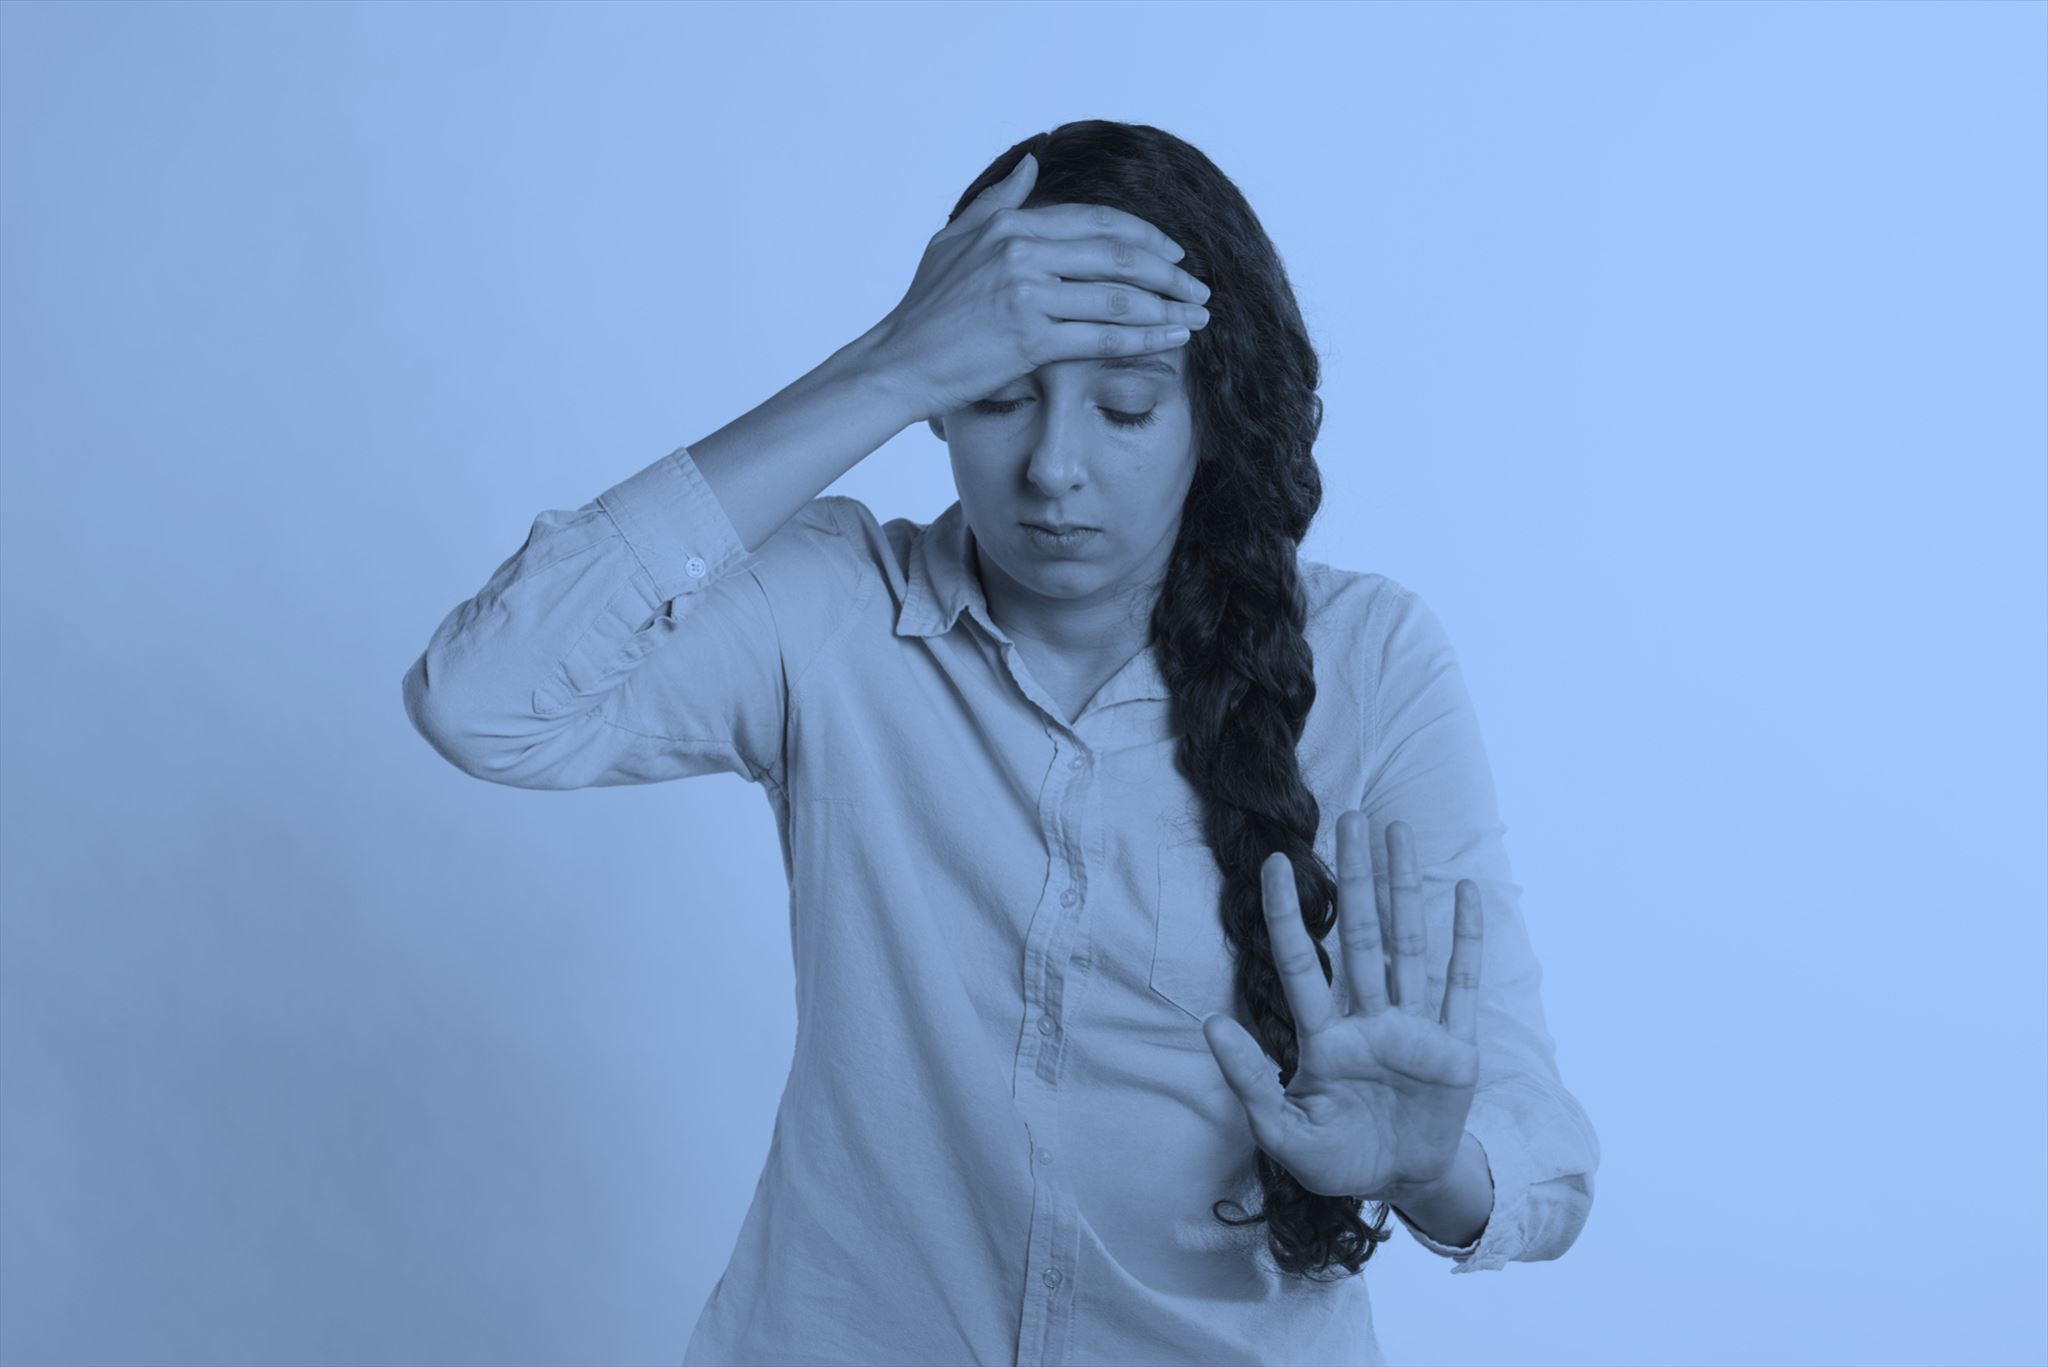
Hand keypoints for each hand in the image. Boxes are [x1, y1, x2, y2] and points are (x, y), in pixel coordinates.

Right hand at [864, 151, 1212, 423]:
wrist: (898, 363)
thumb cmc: (924, 310)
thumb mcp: (953, 240)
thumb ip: (999, 201)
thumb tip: (1034, 163)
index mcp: (1010, 225)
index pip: (1096, 221)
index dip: (1145, 236)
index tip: (1174, 254)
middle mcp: (1022, 253)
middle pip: (1118, 255)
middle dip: (1170, 273)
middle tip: (1199, 289)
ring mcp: (1027, 295)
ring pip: (1119, 297)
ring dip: (1168, 307)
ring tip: (1197, 316)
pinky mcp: (1030, 339)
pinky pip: (1104, 337)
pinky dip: (1146, 338)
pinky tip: (1173, 340)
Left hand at [1202, 812, 1482, 1201]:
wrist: (1402, 1184)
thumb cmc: (1337, 1159)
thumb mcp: (1284, 1133)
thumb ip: (1249, 1081)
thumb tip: (1209, 1024)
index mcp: (1324, 1038)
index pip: (1300, 962)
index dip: (1288, 914)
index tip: (1276, 863)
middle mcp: (1368, 1020)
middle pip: (1359, 935)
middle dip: (1354, 877)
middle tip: (1350, 817)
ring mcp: (1414, 1028)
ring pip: (1408, 944)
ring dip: (1404, 888)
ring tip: (1398, 832)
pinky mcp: (1455, 1047)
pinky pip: (1460, 984)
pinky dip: (1466, 940)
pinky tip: (1465, 892)